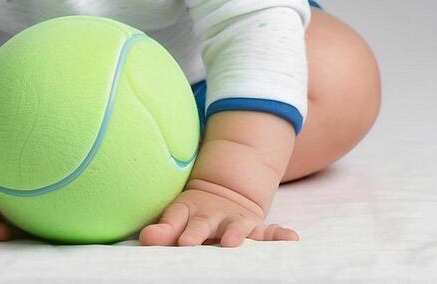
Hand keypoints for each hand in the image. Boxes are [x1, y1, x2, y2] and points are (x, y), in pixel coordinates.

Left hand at [138, 181, 298, 246]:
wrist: (226, 194)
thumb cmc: (195, 214)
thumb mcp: (178, 216)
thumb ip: (164, 229)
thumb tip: (145, 239)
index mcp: (190, 211)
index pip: (178, 218)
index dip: (173, 229)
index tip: (175, 240)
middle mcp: (213, 215)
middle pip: (203, 223)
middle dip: (197, 232)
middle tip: (188, 242)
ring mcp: (235, 221)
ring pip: (236, 227)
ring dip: (236, 234)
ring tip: (233, 243)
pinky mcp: (256, 228)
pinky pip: (270, 232)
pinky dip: (280, 235)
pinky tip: (291, 239)